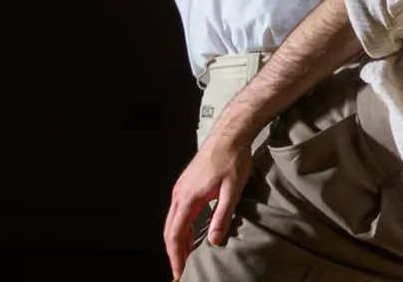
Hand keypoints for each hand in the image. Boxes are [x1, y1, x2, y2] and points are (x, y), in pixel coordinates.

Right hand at [162, 132, 254, 278]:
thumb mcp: (232, 190)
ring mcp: (181, 188)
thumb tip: (213, 241)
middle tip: (180, 270)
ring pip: (172, 221)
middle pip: (169, 230)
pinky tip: (189, 234)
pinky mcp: (186, 185)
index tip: (179, 272)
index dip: (176, 256)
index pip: (175, 234)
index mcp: (188, 198)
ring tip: (184, 257)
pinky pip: (178, 212)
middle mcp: (179, 194)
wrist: (229, 135)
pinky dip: (180, 228)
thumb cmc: (232, 159)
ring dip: (176, 241)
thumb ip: (222, 216)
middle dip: (173, 252)